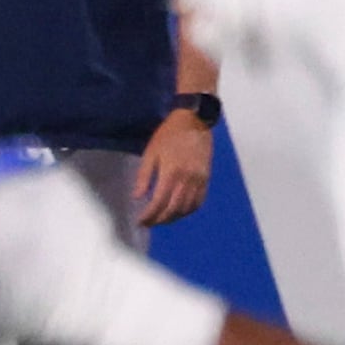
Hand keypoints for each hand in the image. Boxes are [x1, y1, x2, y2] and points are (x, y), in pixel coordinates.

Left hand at [135, 107, 213, 223]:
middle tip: (149, 223)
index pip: (159, 202)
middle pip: (173, 209)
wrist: (194, 122)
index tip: (141, 221)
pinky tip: (179, 211)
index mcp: (171, 172)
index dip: (149, 215)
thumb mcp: (150, 152)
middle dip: (160, 220)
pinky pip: (199, 201)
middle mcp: (187, 179)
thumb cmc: (168, 135)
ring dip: (174, 218)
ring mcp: (199, 180)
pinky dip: (188, 210)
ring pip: (187, 208)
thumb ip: (144, 176)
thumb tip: (137, 197)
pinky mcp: (206, 178)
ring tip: (162, 219)